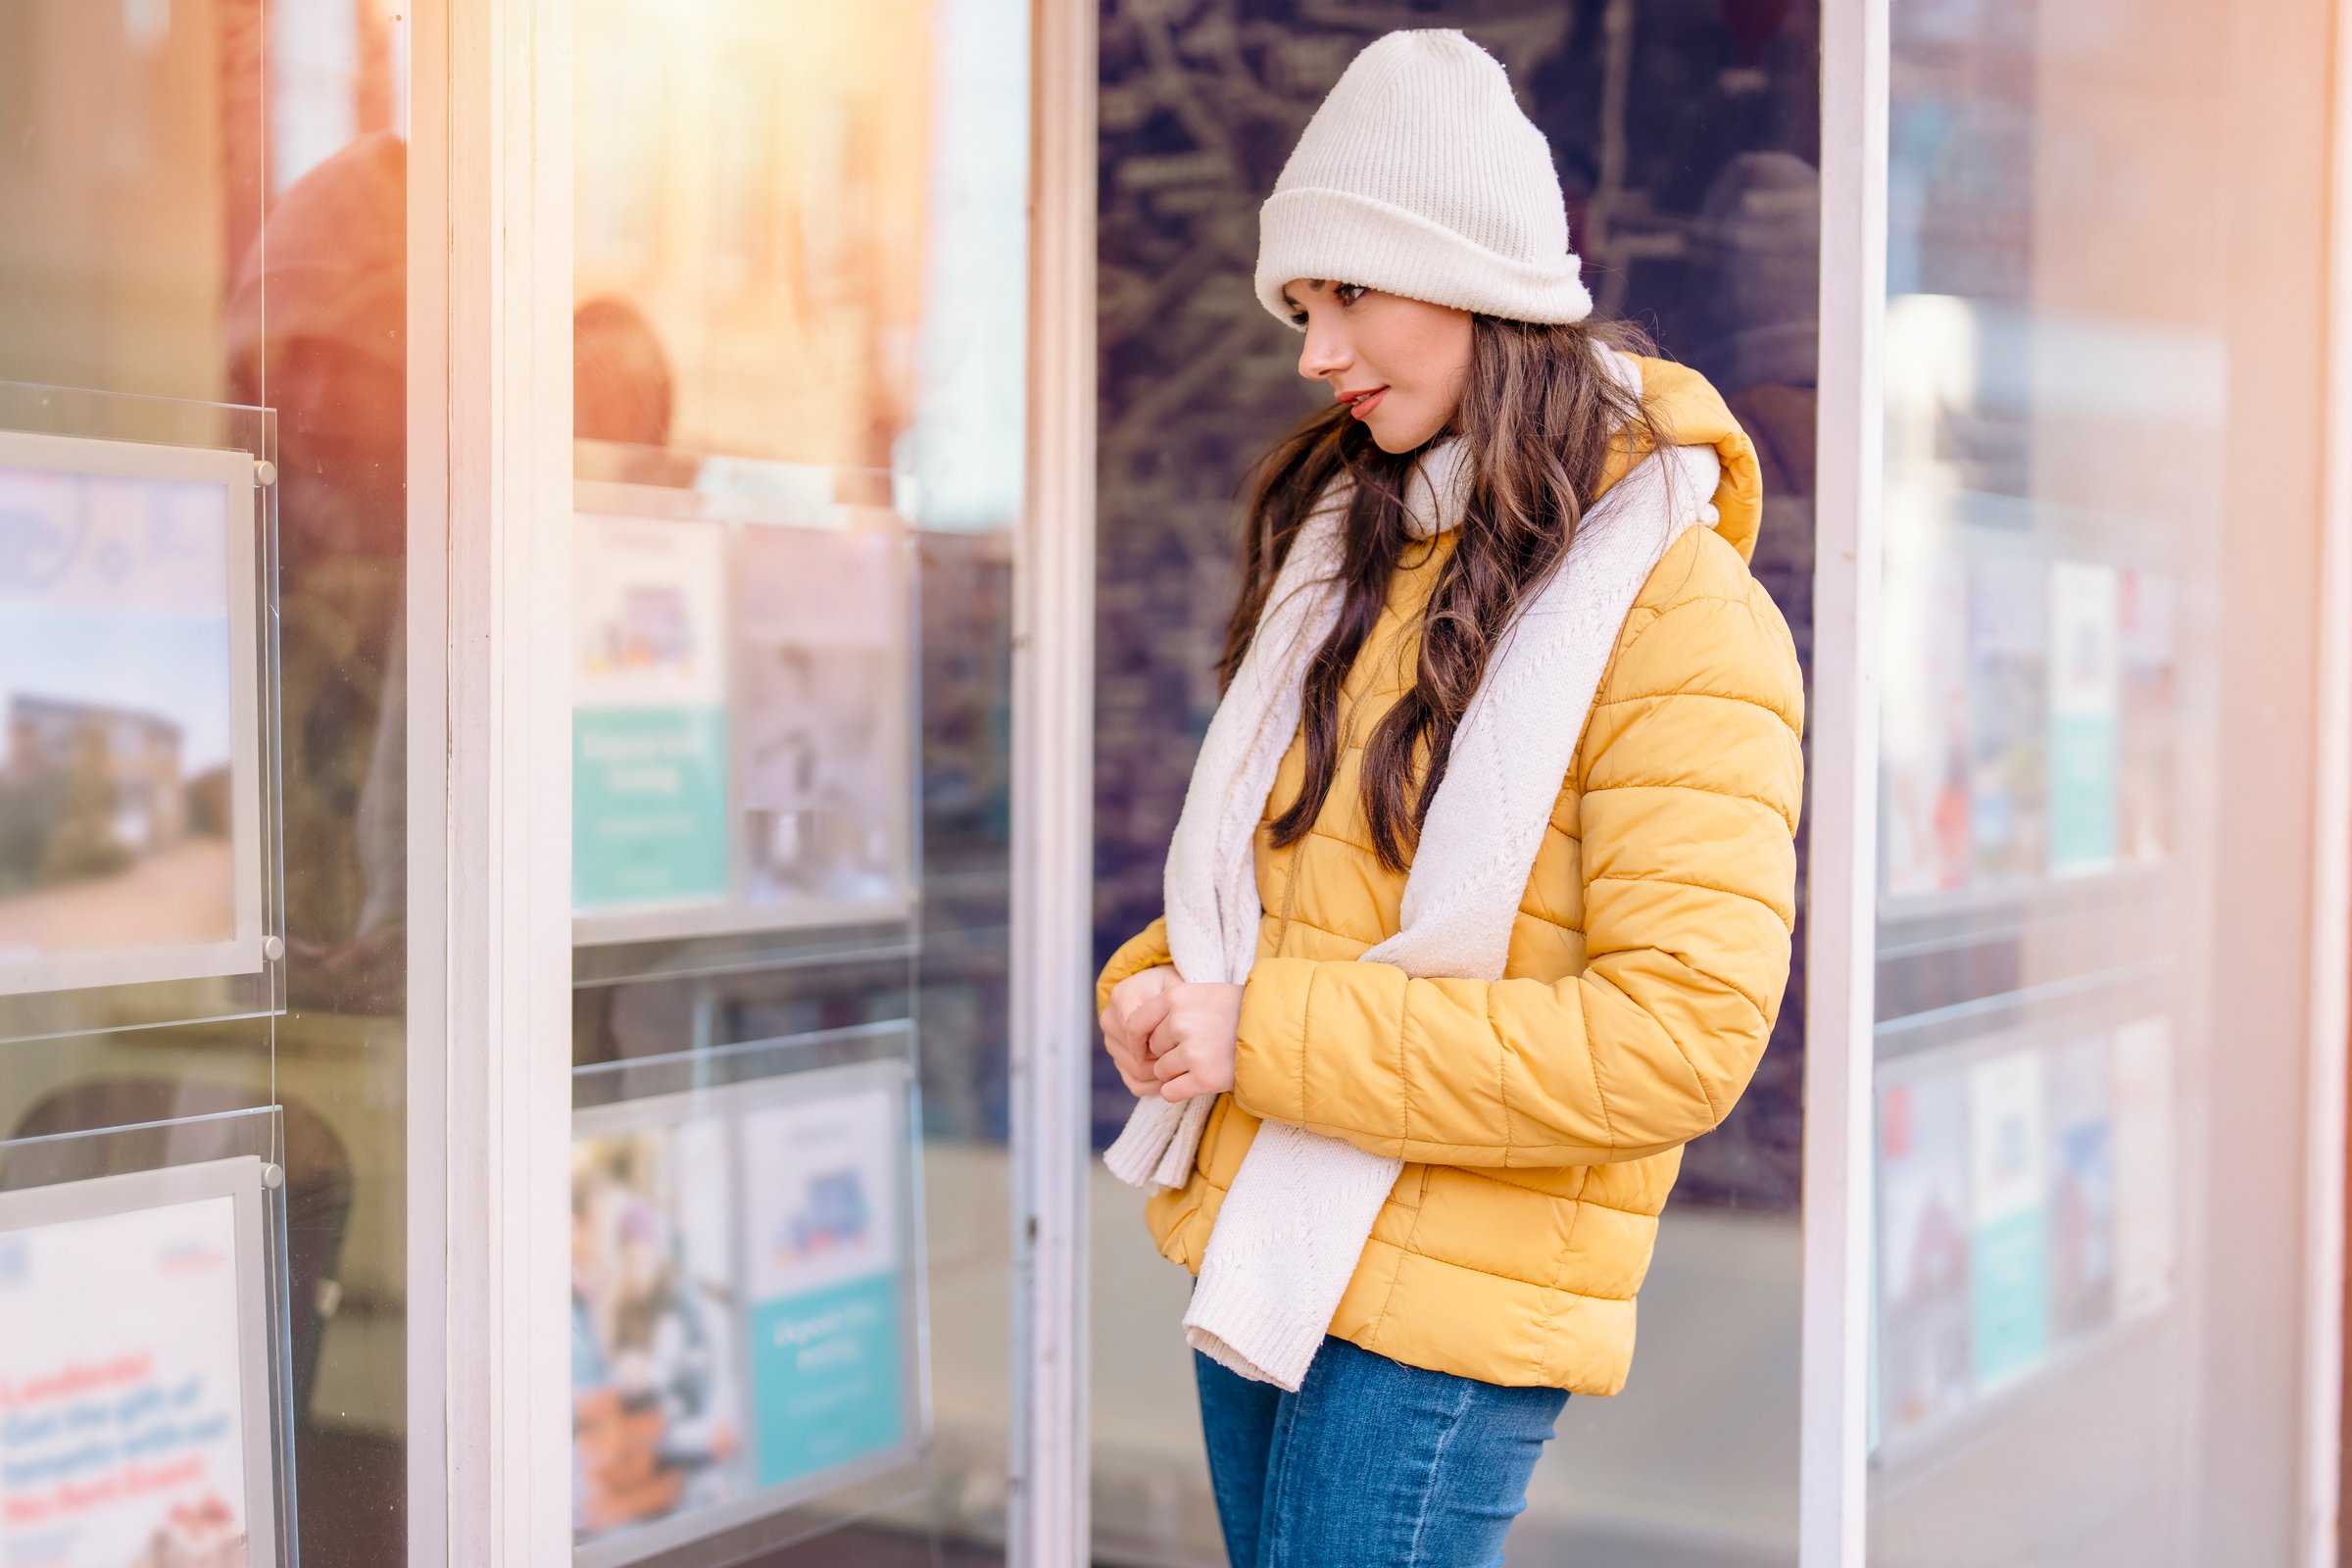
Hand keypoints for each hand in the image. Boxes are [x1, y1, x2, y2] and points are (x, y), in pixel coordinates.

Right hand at [1101, 965, 1179, 1096]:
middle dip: (1163, 1060)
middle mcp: (1110, 1019)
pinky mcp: (1118, 1060)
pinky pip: (1134, 1083)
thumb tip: (1162, 1041)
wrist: (1164, 994)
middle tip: (1186, 1060)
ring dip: (1161, 1074)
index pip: (1135, 1029)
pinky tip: (1172, 1078)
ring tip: (1183, 1068)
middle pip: (1135, 1055)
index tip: (1180, 1041)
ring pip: (1136, 1071)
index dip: (1160, 1042)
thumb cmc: (1175, 990)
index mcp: (1122, 996)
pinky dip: (1154, 1086)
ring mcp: (1112, 1042)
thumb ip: (1171, 1006)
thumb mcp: (1178, 988)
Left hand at [1131, 982, 1243, 1102]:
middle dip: (1167, 1054)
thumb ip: (1170, 1008)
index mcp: (1176, 997)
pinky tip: (1200, 1081)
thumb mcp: (1203, 994)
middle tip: (1198, 1048)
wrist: (1279, 1030)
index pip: (1134, 1023)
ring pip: (1161, 1072)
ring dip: (1177, 1072)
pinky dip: (1180, 1091)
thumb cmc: (1240, 1011)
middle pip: (1151, 1050)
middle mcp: (1180, 1022)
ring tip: (1205, 1061)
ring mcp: (1192, 1051)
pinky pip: (1170, 1092)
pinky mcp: (1204, 1078)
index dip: (1137, 1040)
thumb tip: (1133, 1032)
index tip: (1144, 1048)